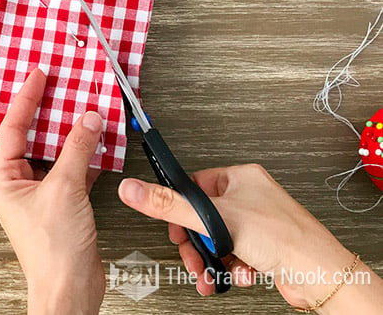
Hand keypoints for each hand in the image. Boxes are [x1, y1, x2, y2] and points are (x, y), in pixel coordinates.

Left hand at [0, 68, 104, 314]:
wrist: (71, 289)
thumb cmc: (53, 250)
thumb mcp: (64, 188)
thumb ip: (77, 149)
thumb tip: (87, 120)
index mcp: (5, 181)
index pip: (12, 130)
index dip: (26, 100)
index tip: (38, 77)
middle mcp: (19, 186)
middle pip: (34, 139)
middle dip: (50, 115)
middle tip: (62, 87)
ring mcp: (42, 195)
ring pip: (56, 154)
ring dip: (73, 136)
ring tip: (86, 111)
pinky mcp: (63, 204)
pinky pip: (73, 171)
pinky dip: (87, 157)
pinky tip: (101, 143)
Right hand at [118, 164, 382, 312]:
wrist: (320, 275)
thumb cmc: (282, 237)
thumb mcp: (216, 218)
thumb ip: (170, 205)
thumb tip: (133, 189)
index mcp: (239, 178)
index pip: (195, 186)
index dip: (180, 209)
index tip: (173, 226)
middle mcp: (248, 198)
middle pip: (203, 218)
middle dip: (196, 243)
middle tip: (193, 254)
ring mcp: (256, 224)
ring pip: (216, 241)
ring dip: (210, 260)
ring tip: (210, 272)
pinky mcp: (262, 248)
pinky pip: (232, 255)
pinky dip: (229, 268)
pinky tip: (236, 274)